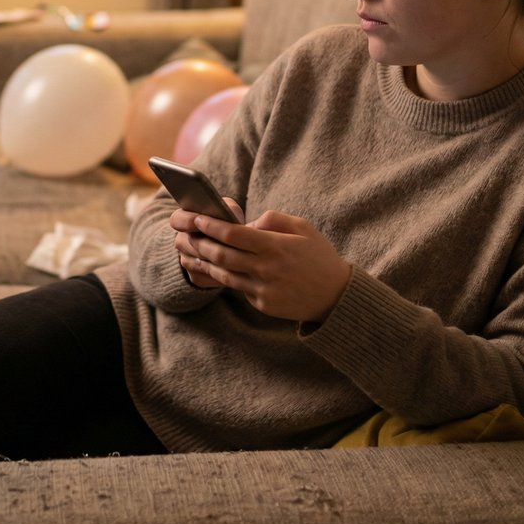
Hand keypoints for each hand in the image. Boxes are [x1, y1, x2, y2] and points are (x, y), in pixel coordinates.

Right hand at [171, 199, 241, 288]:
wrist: (240, 246)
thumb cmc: (232, 220)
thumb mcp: (230, 210)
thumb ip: (229, 209)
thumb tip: (231, 216)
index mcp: (186, 219)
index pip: (177, 220)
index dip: (186, 220)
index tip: (200, 219)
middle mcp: (183, 241)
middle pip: (182, 243)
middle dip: (201, 242)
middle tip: (220, 242)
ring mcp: (187, 260)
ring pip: (193, 262)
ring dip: (211, 260)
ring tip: (233, 258)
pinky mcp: (197, 277)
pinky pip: (202, 277)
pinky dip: (217, 274)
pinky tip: (235, 272)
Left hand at [173, 206, 351, 321]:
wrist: (336, 297)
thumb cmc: (319, 256)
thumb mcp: (303, 228)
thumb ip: (274, 220)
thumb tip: (246, 224)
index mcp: (275, 247)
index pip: (234, 235)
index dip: (212, 226)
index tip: (199, 219)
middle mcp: (266, 269)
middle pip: (222, 255)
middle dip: (200, 243)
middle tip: (187, 235)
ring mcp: (263, 290)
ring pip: (224, 274)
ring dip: (205, 262)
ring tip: (192, 251)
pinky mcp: (262, 304)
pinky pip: (238, 288)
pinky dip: (224, 276)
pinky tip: (212, 268)